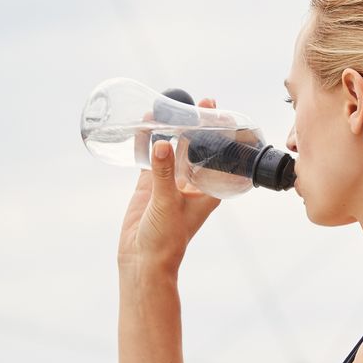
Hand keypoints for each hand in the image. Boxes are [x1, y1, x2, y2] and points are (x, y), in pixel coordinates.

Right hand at [117, 96, 224, 273]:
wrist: (142, 260)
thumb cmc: (166, 239)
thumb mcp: (167, 203)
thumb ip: (163, 174)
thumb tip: (161, 143)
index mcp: (208, 191)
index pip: (218, 157)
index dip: (220, 136)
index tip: (220, 113)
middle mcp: (191, 185)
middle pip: (196, 149)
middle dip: (195, 127)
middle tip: (197, 102)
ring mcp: (169, 184)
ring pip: (171, 151)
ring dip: (169, 131)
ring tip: (168, 107)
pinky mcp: (149, 187)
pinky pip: (149, 159)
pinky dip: (147, 143)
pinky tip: (144, 126)